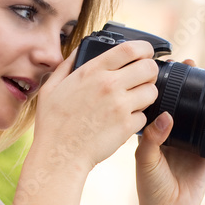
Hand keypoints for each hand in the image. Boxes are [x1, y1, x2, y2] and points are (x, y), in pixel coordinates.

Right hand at [33, 41, 158, 171]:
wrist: (59, 155)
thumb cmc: (52, 123)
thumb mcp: (52, 87)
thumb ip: (68, 65)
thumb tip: (80, 49)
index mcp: (92, 71)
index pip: (130, 48)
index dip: (144, 48)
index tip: (146, 53)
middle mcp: (110, 85)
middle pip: (149, 68)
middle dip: (150, 72)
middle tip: (143, 79)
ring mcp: (120, 106)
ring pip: (152, 92)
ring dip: (146, 95)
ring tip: (133, 101)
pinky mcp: (127, 126)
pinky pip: (144, 117)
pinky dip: (137, 119)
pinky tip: (123, 122)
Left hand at [134, 60, 204, 204]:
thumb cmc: (150, 187)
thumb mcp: (145, 160)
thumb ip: (152, 138)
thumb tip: (166, 116)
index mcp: (153, 129)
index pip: (160, 100)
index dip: (164, 83)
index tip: (168, 66)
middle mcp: (172, 131)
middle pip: (182, 101)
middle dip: (188, 82)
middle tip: (192, 64)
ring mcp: (191, 139)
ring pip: (200, 111)